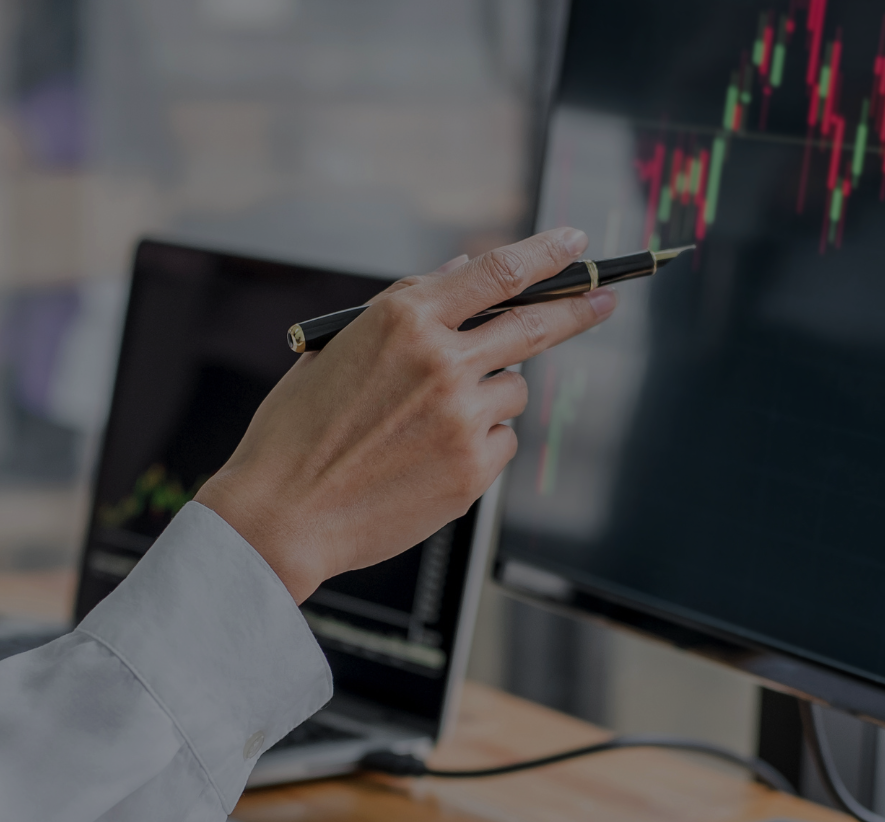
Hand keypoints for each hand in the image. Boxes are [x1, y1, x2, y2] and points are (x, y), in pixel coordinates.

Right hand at [195, 228, 617, 600]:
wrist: (281, 514)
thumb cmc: (298, 432)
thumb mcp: (338, 349)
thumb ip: (405, 310)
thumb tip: (461, 275)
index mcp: (402, 319)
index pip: (497, 272)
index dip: (546, 254)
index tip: (575, 245)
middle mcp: (440, 360)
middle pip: (534, 324)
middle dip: (578, 307)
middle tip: (602, 299)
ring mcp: (461, 416)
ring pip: (513, 390)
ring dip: (491, 394)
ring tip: (432, 420)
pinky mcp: (472, 468)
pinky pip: (502, 440)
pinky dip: (479, 442)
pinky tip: (430, 456)